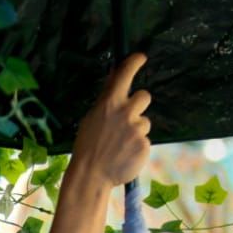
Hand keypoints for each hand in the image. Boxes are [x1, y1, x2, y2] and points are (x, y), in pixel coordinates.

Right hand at [68, 53, 152, 189]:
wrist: (91, 175)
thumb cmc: (87, 145)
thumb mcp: (91, 117)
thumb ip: (106, 97)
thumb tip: (114, 75)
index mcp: (110, 103)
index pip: (126, 74)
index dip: (135, 62)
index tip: (140, 58)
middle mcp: (126, 112)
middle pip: (145, 96)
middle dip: (139, 104)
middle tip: (128, 118)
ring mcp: (137, 129)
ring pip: (144, 122)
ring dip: (136, 130)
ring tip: (120, 144)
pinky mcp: (144, 145)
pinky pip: (144, 140)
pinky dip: (136, 147)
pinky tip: (124, 154)